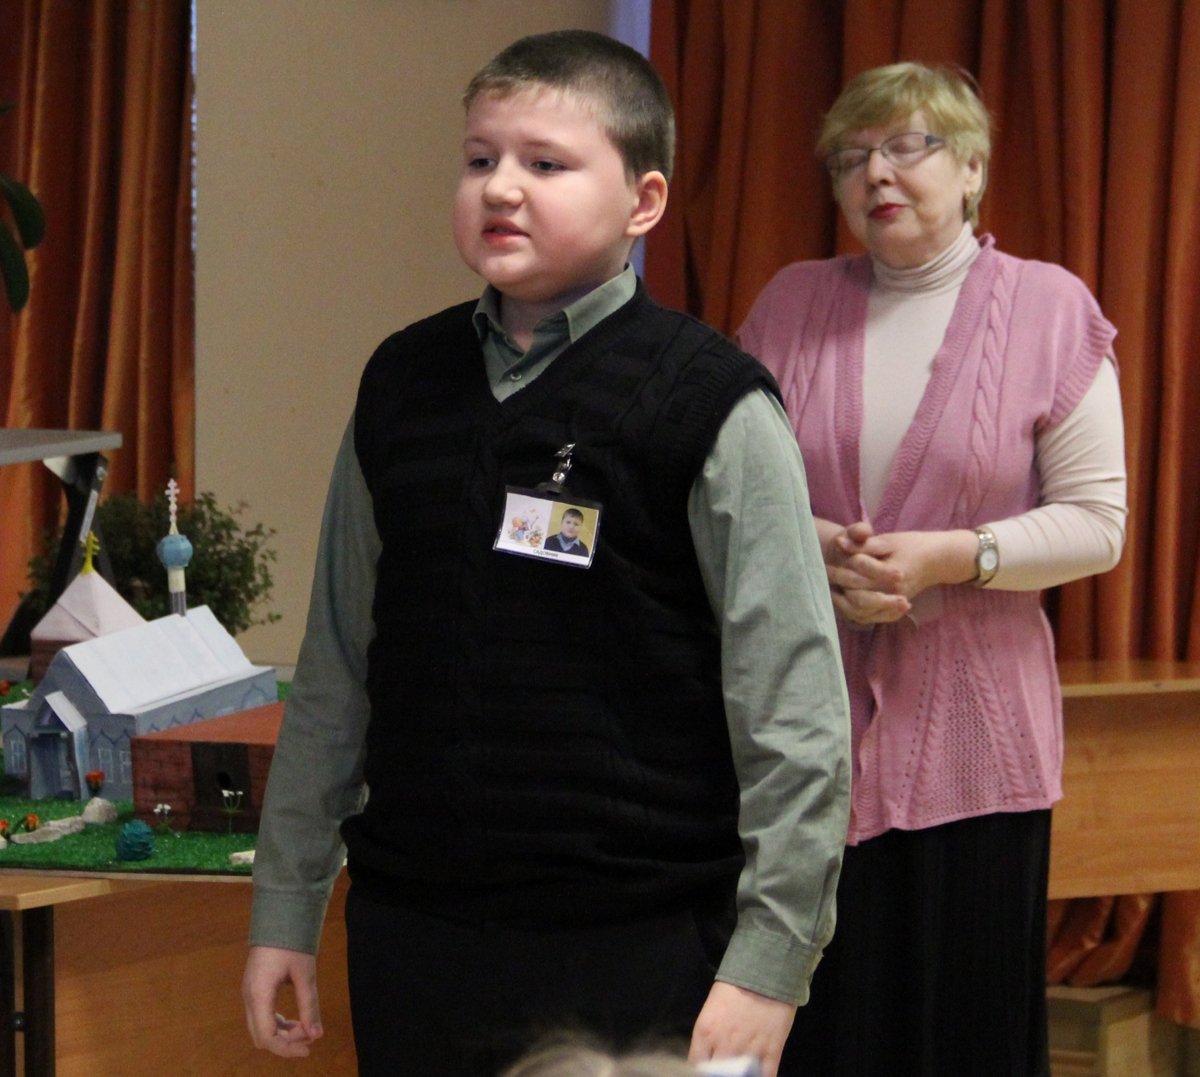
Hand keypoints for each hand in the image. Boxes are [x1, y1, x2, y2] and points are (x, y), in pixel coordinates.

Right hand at [242, 945, 323, 1057]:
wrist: (278, 916)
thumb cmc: (291, 942)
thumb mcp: (305, 974)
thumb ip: (309, 1005)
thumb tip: (317, 1035)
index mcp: (259, 994)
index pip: (267, 1036)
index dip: (287, 1048)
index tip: (309, 1049)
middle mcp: (249, 997)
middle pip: (261, 1036)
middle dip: (286, 1042)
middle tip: (310, 1034)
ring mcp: (249, 993)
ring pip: (260, 1028)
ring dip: (282, 1033)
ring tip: (306, 1027)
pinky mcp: (254, 989)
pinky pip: (262, 1016)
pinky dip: (278, 1023)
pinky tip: (296, 1019)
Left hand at [688, 982, 795, 1076]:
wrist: (764, 971)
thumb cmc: (735, 986)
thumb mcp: (712, 1010)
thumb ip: (708, 1037)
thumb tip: (708, 1058)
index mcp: (705, 1033)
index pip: (695, 1065)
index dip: (701, 1072)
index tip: (707, 1070)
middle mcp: (724, 1045)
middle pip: (716, 1076)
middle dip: (719, 1075)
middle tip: (723, 1071)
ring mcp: (748, 1051)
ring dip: (740, 1076)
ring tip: (741, 1073)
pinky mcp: (771, 1051)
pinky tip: (759, 1076)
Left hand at [821, 523, 977, 624]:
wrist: (936, 560)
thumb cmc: (911, 546)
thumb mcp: (888, 540)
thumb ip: (864, 543)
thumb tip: (839, 543)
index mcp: (894, 573)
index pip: (861, 571)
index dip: (844, 563)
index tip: (830, 555)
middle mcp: (894, 593)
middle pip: (858, 595)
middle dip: (839, 582)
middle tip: (826, 571)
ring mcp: (893, 604)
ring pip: (861, 612)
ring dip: (842, 602)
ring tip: (831, 587)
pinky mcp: (891, 611)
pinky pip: (868, 619)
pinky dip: (852, 612)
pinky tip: (842, 600)